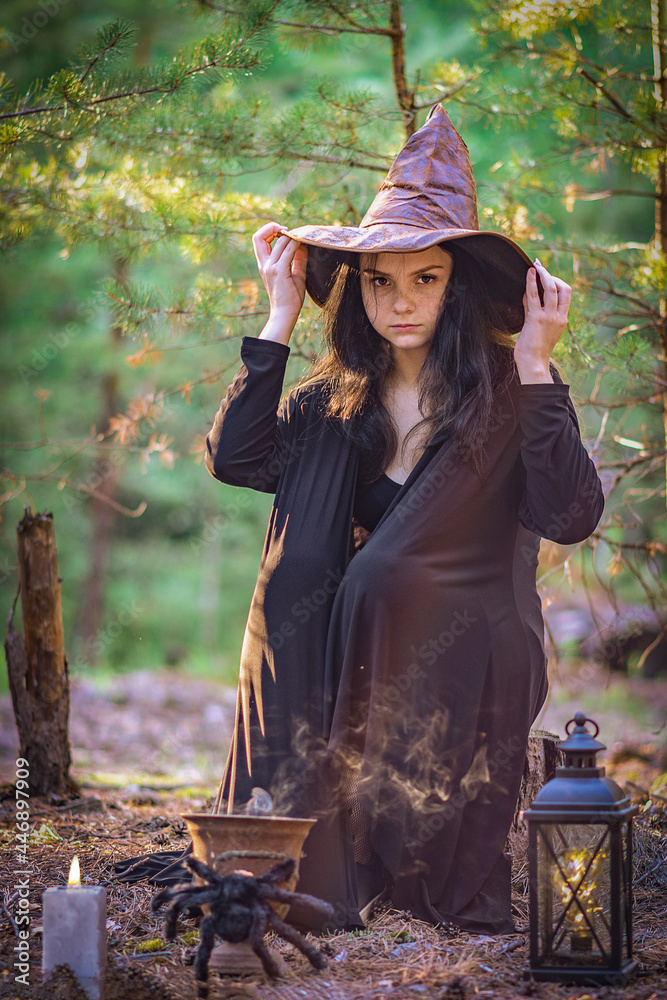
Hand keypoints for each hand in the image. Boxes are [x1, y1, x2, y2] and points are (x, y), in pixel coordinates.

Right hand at [252, 221, 307, 344]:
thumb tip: (303, 244)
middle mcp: (264, 264)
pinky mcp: (280, 272)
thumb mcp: (295, 274)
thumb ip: (298, 259)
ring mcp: (271, 268)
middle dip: (272, 227)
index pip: (258, 239)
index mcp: (264, 264)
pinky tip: (303, 244)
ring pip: (280, 242)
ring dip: (291, 236)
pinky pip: (288, 251)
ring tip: (302, 237)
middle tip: (288, 230)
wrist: (285, 314)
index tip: (283, 232)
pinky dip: (296, 244)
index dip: (268, 231)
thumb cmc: (290, 298)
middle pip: (259, 236)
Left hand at [514, 258, 571, 383]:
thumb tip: (529, 295)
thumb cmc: (534, 350)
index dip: (558, 282)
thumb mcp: (538, 328)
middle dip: (551, 275)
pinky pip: (534, 296)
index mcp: (562, 319)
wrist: (533, 364)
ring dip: (543, 274)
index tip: (546, 276)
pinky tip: (529, 273)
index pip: (566, 294)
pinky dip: (531, 282)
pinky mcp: (536, 319)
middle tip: (540, 267)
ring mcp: (548, 317)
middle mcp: (559, 317)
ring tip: (535, 266)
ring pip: (551, 289)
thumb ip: (535, 311)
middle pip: (563, 288)